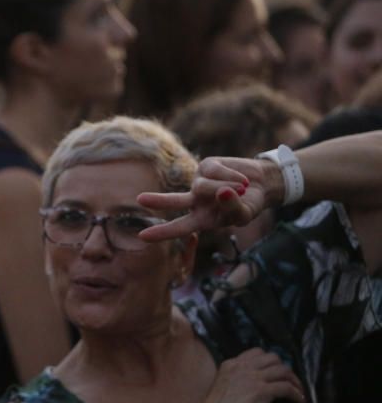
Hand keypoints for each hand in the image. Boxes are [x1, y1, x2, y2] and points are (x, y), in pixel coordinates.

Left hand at [136, 157, 282, 242]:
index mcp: (201, 219)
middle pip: (174, 202)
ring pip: (203, 187)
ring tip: (243, 189)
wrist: (262, 184)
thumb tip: (222, 192)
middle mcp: (195, 202)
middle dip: (159, 201)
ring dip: (225, 187)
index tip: (142, 236)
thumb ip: (232, 208)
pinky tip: (242, 180)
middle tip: (140, 199)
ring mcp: (199, 183)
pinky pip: (216, 171)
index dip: (162, 233)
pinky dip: (232, 176)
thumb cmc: (249, 205)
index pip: (180, 228)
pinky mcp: (206, 166)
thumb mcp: (244, 214)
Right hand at [193, 348, 304, 402]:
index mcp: (231, 364)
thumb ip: (238, 378)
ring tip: (298, 391)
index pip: (257, 353)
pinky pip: (286, 387)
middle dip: (284, 369)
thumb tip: (256, 383)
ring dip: (294, 380)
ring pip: (283, 370)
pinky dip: (295, 393)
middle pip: (273, 358)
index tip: (275, 372)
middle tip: (289, 381)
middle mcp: (243, 366)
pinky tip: (298, 400)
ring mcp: (253, 378)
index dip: (270, 361)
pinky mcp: (262, 391)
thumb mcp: (224, 384)